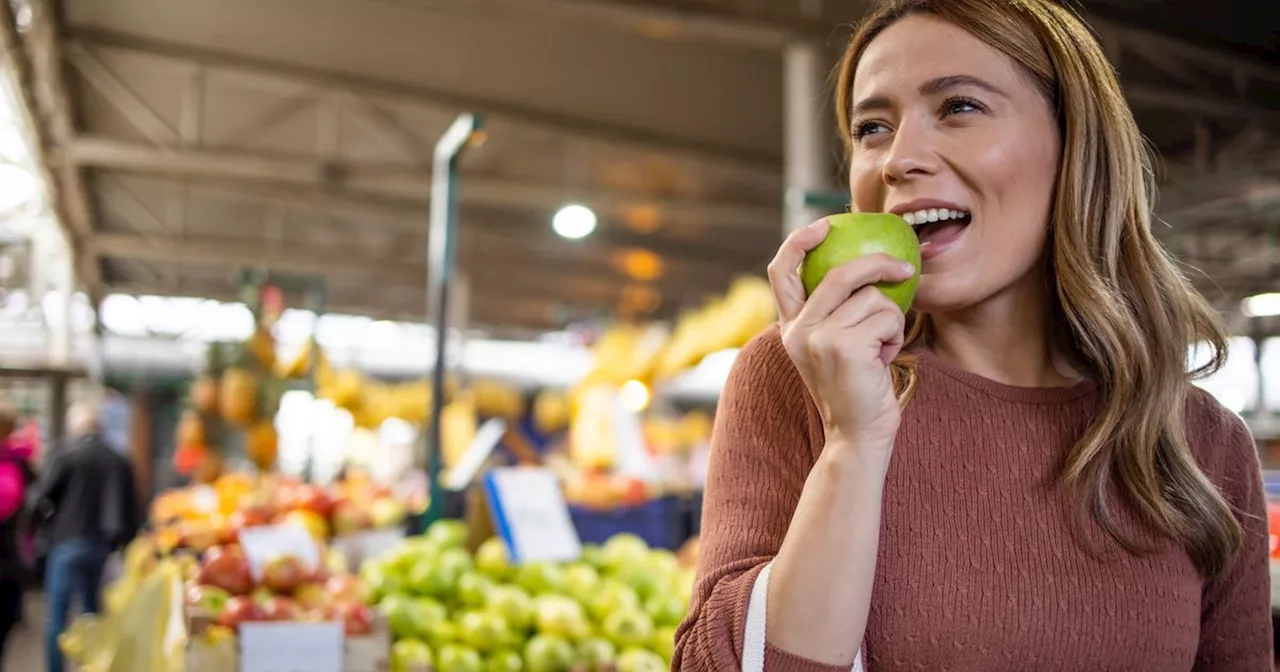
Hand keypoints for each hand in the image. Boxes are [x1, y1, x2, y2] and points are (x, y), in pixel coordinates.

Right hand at [767, 218, 912, 453]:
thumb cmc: (856, 389)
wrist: (857, 436)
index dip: (800, 240)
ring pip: (873, 299)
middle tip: (904, 269)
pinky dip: (896, 336)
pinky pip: (887, 318)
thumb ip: (835, 312)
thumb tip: (866, 268)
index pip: (781, 271)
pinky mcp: (846, 348)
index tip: (826, 225)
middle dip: (878, 265)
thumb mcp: (834, 346)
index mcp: (791, 326)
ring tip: (883, 348)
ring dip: (891, 320)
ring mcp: (819, 338)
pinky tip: (885, 360)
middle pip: (840, 274)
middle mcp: (799, 330)